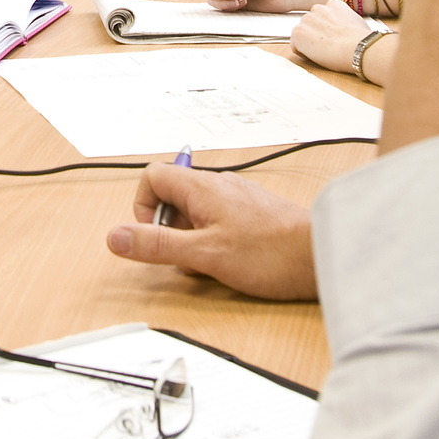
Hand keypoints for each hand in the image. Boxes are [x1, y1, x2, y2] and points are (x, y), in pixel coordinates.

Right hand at [104, 165, 317, 299]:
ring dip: (192, 238)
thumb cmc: (271, 253)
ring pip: (196, 212)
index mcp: (202, 188)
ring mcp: (238, 198)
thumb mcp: (204, 254)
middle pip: (173, 196)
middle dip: (170, 229)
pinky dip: (214, 241)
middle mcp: (219, 185)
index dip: (142, 207)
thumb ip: (157, 245)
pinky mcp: (254, 213)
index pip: (153, 176)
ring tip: (212, 262)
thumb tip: (116, 237)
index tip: (153, 236)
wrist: (323, 255)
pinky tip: (232, 261)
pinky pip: (219, 221)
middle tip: (186, 256)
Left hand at [292, 0, 393, 81]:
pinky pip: (295, 45)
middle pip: (311, 23)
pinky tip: (316, 56)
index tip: (333, 37)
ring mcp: (306, 20)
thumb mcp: (357, 22)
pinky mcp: (298, 33)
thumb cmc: (361, 39)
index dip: (327, 29)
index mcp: (333, 4)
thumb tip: (348, 28)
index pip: (323, 15)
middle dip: (316, 34)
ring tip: (323, 52)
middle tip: (327, 46)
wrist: (356, 47)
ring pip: (303, 34)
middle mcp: (317, 8)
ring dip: (309, 43)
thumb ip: (346, 20)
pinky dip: (302, 52)